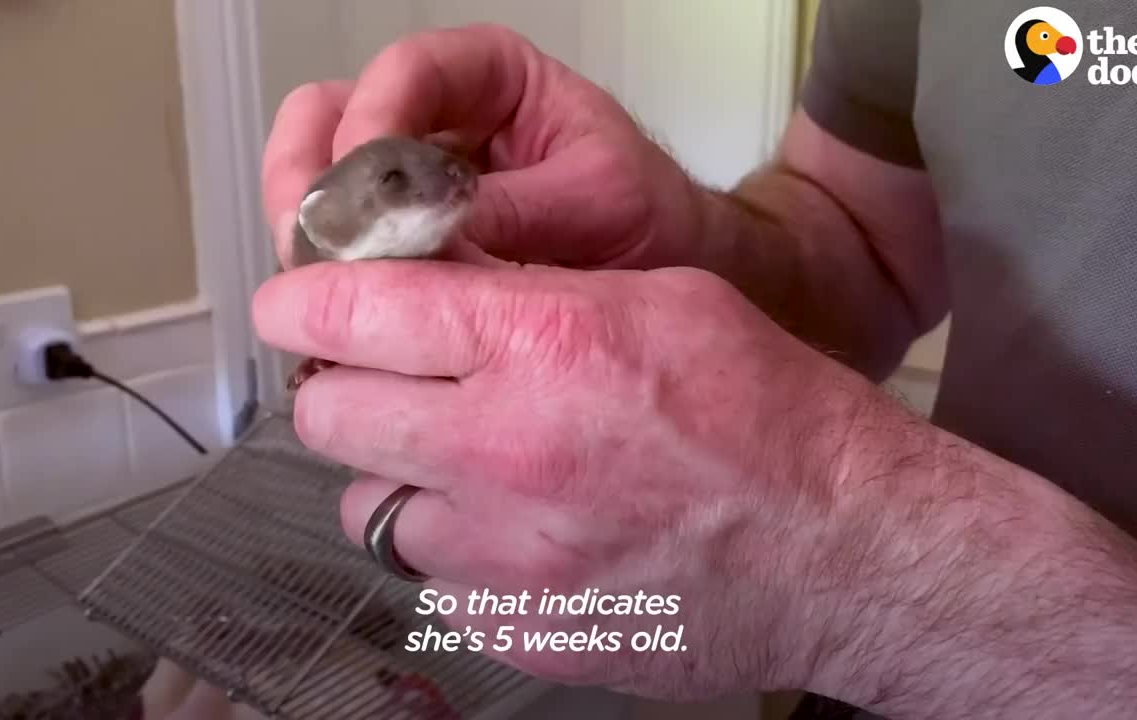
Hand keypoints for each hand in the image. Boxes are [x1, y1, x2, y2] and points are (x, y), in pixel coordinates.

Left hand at [250, 257, 878, 699]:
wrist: (842, 552)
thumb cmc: (771, 418)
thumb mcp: (659, 301)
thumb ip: (536, 294)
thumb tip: (443, 293)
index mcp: (543, 344)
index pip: (353, 310)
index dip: (301, 300)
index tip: (294, 303)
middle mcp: (505, 450)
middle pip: (330, 416)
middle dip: (341, 387)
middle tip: (383, 377)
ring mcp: (505, 556)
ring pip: (367, 508)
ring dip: (398, 476)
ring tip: (465, 462)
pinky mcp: (518, 628)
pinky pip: (432, 580)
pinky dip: (453, 549)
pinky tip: (516, 529)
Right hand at [261, 23, 715, 271]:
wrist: (668, 271)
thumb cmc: (646, 217)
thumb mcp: (596, 203)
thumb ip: (515, 212)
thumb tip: (426, 235)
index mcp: (488, 77)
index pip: (406, 73)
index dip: (373, 124)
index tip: (369, 193)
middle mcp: (433, 116)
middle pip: (329, 118)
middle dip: (314, 182)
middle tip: (321, 247)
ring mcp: (404, 177)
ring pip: (315, 177)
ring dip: (309, 230)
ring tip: (327, 285)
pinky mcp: (397, 237)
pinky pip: (340, 240)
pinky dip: (330, 271)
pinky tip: (344, 308)